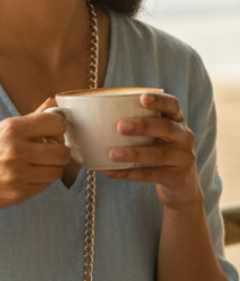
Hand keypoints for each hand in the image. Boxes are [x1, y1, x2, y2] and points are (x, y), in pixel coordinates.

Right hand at [0, 100, 71, 218]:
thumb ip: (30, 118)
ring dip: (51, 169)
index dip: (59, 129)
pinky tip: (27, 177)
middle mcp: (15, 150)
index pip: (56, 123)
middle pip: (62, 152)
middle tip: (50, 153)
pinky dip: (41, 182)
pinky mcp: (19, 194)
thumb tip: (55, 102)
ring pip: (57, 171)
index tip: (53, 133)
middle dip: (60, 152)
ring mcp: (17, 174)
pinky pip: (45, 186)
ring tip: (37, 166)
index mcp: (11, 129)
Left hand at [103, 92, 202, 210]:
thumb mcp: (156, 134)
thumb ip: (138, 122)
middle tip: (120, 126)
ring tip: (112, 154)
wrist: (181, 182)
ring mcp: (182, 158)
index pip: (172, 105)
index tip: (142, 98)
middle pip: (166, 128)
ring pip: (159, 155)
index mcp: (177, 120)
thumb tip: (96, 114)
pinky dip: (129, 174)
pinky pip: (151, 175)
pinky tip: (110, 172)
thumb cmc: (159, 149)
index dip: (159, 100)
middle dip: (143, 125)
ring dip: (134, 153)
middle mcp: (184, 137)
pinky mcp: (176, 177)